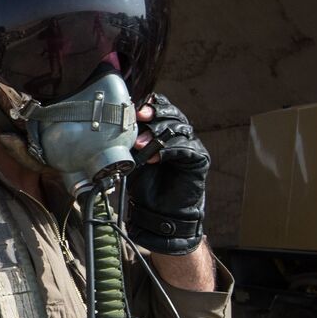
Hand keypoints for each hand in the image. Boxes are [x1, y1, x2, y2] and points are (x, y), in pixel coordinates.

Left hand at [126, 93, 209, 255]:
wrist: (159, 212)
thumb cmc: (145, 183)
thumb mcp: (132, 157)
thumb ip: (130, 139)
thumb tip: (117, 122)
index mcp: (163, 130)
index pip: (161, 108)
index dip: (150, 105)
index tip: (134, 107)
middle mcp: (179, 135)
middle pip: (172, 113)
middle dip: (155, 113)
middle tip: (140, 116)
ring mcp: (191, 145)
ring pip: (179, 128)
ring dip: (158, 132)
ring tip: (140, 144)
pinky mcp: (199, 159)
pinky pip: (186, 148)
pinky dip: (169, 150)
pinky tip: (155, 157)